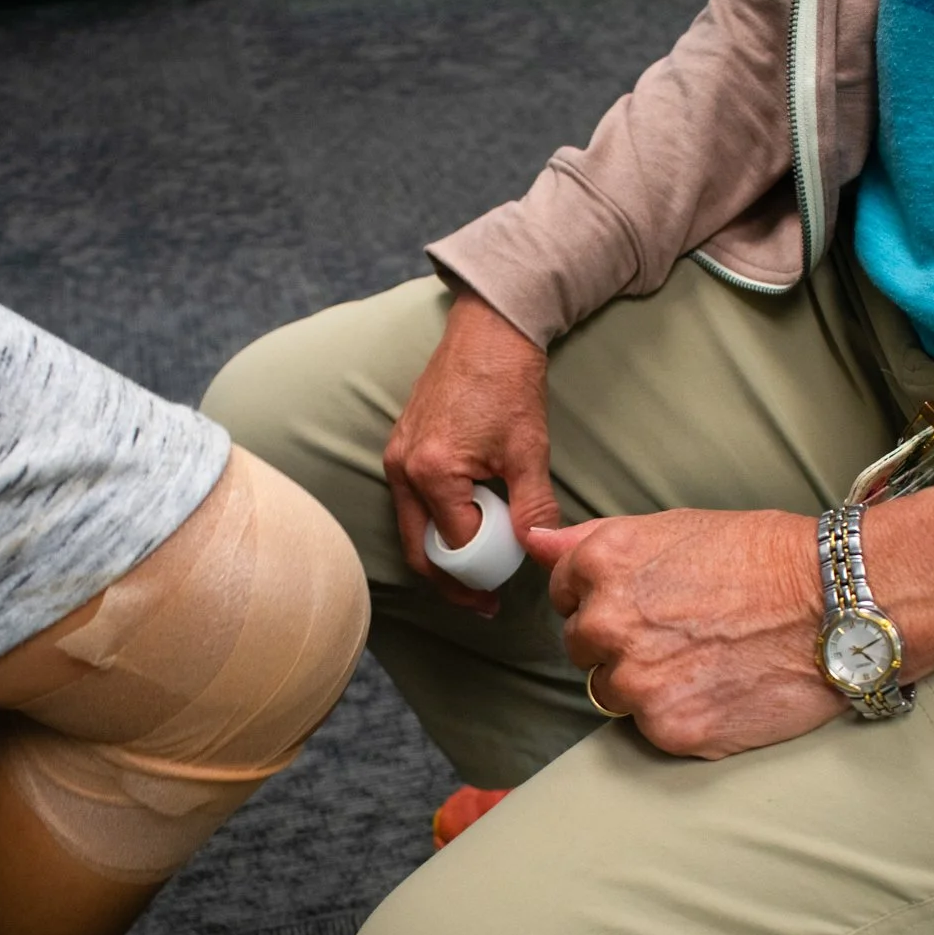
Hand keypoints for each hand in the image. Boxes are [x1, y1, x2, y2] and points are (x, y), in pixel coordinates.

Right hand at [385, 291, 562, 612]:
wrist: (489, 332)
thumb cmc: (507, 382)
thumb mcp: (528, 450)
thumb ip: (532, 506)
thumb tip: (537, 550)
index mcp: (432, 472)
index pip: (456, 545)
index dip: (484, 572)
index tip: (506, 588)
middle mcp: (403, 468)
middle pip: (419, 551)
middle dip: (451, 582)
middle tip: (482, 602)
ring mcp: (396, 458)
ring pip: (413, 529)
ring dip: (442, 555)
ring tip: (478, 570)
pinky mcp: (400, 448)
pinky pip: (412, 504)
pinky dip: (435, 525)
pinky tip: (465, 528)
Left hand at [525, 509, 845, 758]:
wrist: (840, 603)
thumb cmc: (766, 558)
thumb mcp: (674, 526)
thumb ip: (593, 541)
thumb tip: (534, 542)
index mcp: (602, 565)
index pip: (564, 595)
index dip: (605, 598)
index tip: (648, 601)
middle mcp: (608, 623)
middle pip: (583, 648)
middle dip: (621, 643)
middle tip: (684, 632)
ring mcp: (637, 681)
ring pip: (611, 693)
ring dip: (646, 684)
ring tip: (705, 661)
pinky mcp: (670, 728)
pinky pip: (651, 730)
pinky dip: (681, 716)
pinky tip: (721, 689)